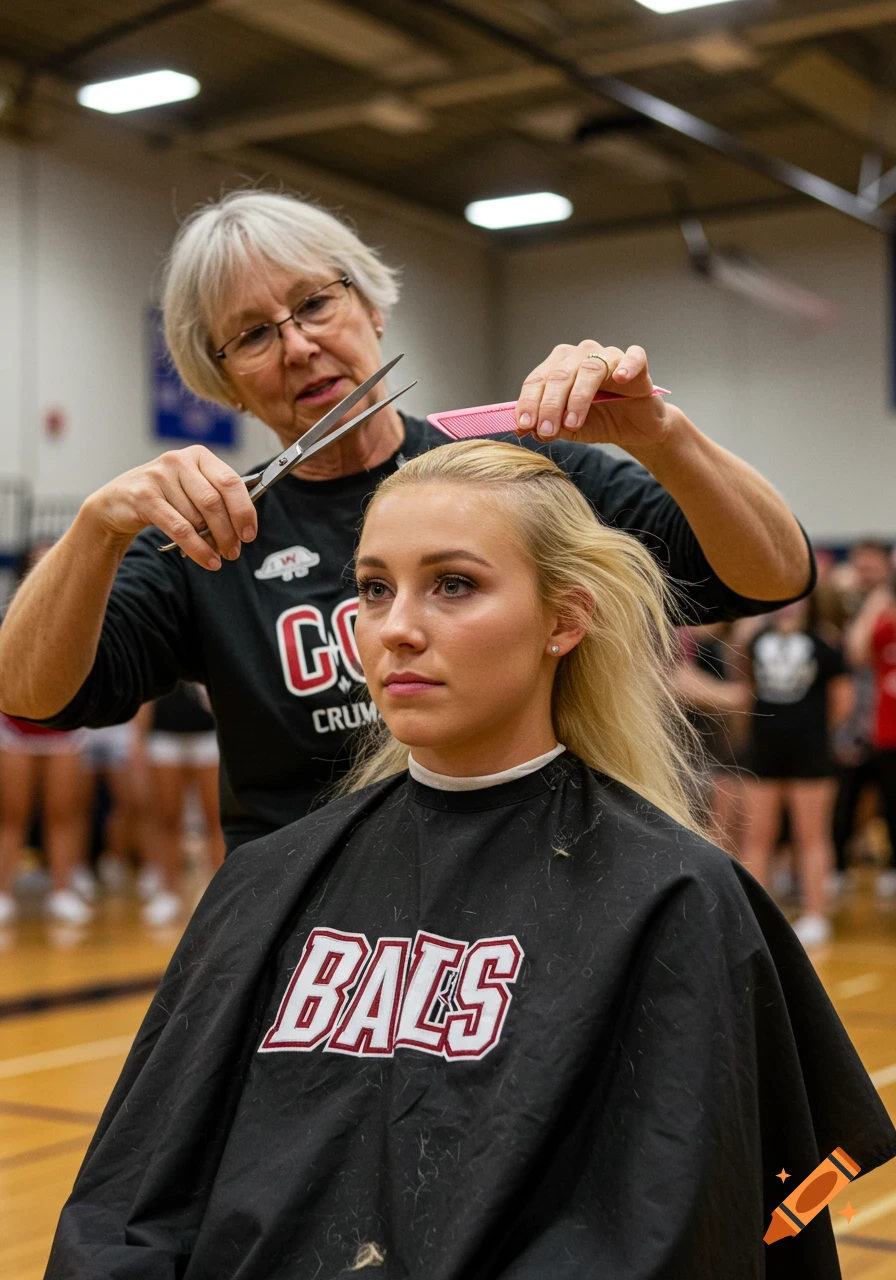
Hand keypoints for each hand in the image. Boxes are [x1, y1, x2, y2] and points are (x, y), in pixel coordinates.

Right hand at [82, 446, 257, 569]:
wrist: (117, 502)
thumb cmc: (164, 498)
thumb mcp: (192, 492)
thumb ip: (218, 503)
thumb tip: (243, 531)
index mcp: (199, 456)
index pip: (231, 482)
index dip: (244, 510)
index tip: (250, 534)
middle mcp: (179, 461)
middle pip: (214, 502)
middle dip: (229, 532)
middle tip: (234, 552)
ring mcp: (159, 476)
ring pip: (196, 517)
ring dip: (212, 543)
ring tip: (218, 556)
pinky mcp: (144, 497)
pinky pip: (179, 528)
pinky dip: (197, 548)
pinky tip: (208, 561)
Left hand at [515, 341, 673, 452]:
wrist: (633, 427)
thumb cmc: (599, 420)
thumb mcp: (567, 429)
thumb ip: (547, 426)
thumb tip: (524, 428)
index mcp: (558, 366)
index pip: (538, 380)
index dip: (529, 402)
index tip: (525, 426)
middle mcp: (580, 355)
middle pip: (559, 375)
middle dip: (550, 405)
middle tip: (546, 431)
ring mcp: (609, 356)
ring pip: (589, 369)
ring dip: (578, 398)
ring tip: (572, 423)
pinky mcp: (637, 363)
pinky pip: (633, 358)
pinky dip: (626, 366)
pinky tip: (620, 378)